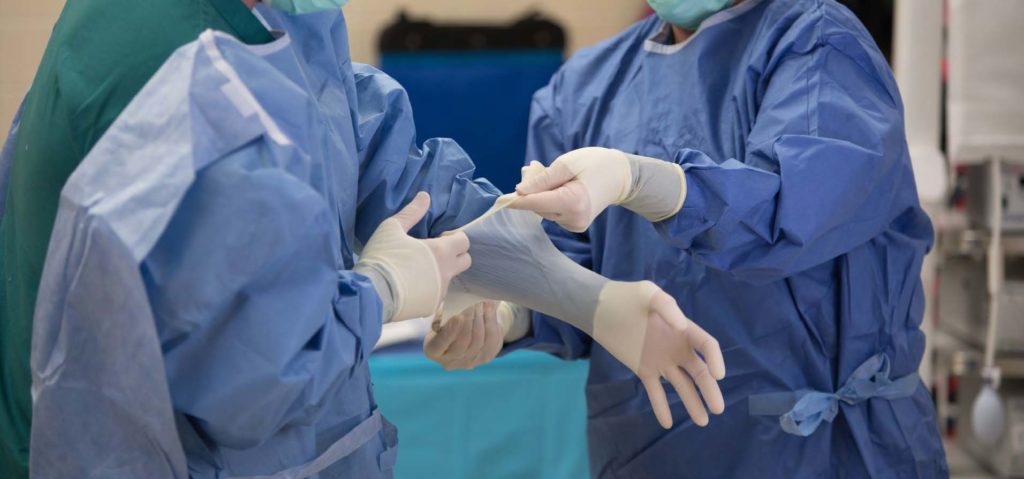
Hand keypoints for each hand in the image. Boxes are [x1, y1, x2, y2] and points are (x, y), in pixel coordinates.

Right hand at [356, 192, 471, 320]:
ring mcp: (440, 292)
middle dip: (455, 255)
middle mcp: (446, 273)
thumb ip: (412, 212)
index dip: (454, 238)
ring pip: (449, 279)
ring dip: (440, 273)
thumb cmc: (382, 257)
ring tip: (417, 270)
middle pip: (465, 261)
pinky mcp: (430, 308)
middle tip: (433, 253)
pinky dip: (428, 290)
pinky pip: (436, 295)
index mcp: (441, 252)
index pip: (465, 242)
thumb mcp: (392, 228)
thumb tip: (425, 196)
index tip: (438, 238)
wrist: (371, 294)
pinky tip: (410, 286)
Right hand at [424, 301, 505, 369]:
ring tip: (482, 302)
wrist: (466, 328)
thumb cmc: (449, 318)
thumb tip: (454, 309)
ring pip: (478, 341)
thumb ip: (444, 313)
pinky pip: (491, 340)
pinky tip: (489, 308)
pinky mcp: (485, 358)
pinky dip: (491, 322)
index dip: (450, 329)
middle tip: (473, 302)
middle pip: (463, 342)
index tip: (458, 315)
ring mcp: (468, 362)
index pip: (441, 343)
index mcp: (432, 350)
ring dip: (481, 318)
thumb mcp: (441, 314)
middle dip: (469, 320)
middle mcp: (449, 361)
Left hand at [511, 147, 684, 231]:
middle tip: (534, 166)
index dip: (515, 200)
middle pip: (537, 205)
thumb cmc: (595, 164)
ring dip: (539, 190)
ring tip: (545, 170)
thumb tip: (519, 192)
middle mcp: (573, 219)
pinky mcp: (574, 225)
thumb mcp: (567, 164)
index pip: (535, 203)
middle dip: (531, 186)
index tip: (498, 200)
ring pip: (543, 208)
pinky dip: (548, 197)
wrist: (621, 176)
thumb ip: (542, 179)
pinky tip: (555, 183)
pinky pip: (552, 211)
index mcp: (573, 202)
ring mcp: (574, 224)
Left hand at [593, 281, 725, 428]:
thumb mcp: (647, 293)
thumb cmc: (626, 297)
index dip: (715, 359)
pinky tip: (667, 422)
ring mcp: (661, 361)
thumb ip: (667, 306)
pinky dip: (661, 407)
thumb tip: (682, 326)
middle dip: (709, 390)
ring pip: (682, 385)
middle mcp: (677, 347)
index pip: (707, 345)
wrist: (601, 309)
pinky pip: (656, 391)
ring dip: (692, 402)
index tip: (718, 375)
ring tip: (703, 422)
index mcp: (683, 329)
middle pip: (699, 371)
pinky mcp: (644, 370)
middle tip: (718, 409)